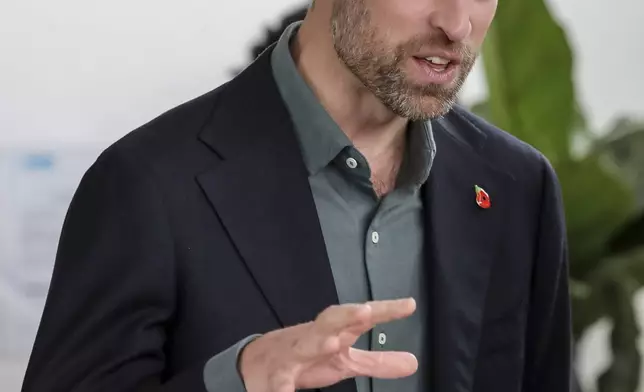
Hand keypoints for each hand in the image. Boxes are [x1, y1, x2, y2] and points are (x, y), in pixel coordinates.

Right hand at [239, 298, 417, 391]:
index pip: (360, 318)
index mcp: (333, 333)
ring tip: (330, 343)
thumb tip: (414, 362)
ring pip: (303, 344)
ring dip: (316, 341)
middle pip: (329, 321)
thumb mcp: (344, 361)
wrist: (257, 362)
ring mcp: (293, 355)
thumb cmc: (307, 357)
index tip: (409, 305)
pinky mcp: (275, 376)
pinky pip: (278, 383)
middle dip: (345, 315)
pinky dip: (281, 389)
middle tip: (365, 311)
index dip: (384, 310)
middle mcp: (314, 337)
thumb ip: (377, 362)